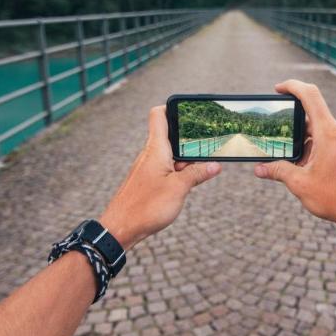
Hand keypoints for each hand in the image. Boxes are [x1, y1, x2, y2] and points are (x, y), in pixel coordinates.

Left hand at [99, 106, 221, 249]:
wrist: (120, 228)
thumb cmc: (145, 207)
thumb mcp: (178, 189)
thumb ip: (197, 174)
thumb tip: (215, 164)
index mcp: (156, 149)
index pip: (158, 115)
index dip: (173, 107)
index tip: (192, 110)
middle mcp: (150, 154)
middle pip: (170, 135)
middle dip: (190, 138)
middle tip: (211, 142)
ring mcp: (148, 167)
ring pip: (171, 154)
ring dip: (187, 158)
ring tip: (207, 164)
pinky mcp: (147, 180)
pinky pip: (166, 168)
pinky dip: (179, 170)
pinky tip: (190, 181)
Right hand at [254, 80, 335, 225]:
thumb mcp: (300, 183)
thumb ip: (277, 170)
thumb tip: (259, 168)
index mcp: (328, 132)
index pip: (310, 96)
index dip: (293, 86)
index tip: (278, 89)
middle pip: (312, 118)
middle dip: (293, 130)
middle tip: (279, 144)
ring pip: (320, 132)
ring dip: (304, 143)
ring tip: (294, 164)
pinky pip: (330, 141)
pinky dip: (315, 149)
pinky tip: (308, 168)